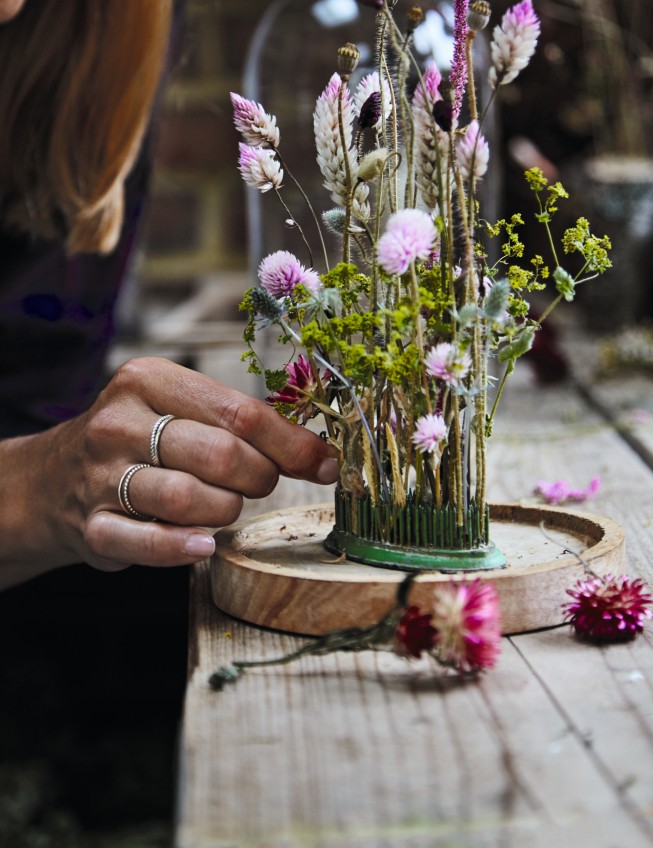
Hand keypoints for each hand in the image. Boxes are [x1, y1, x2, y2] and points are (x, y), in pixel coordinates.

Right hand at [1, 357, 337, 585]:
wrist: (52, 479)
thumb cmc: (137, 441)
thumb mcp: (176, 409)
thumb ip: (237, 422)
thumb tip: (317, 451)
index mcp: (149, 380)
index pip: (239, 412)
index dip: (292, 444)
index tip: (324, 465)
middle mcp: (120, 421)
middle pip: (221, 454)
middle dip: (260, 477)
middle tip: (262, 484)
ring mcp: (101, 474)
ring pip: (189, 497)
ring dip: (225, 510)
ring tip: (224, 507)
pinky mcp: (91, 525)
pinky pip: (148, 543)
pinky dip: (183, 548)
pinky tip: (202, 546)